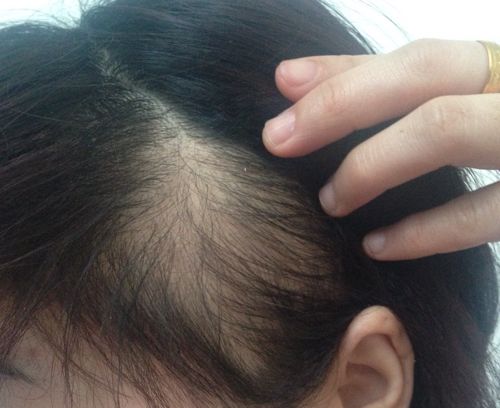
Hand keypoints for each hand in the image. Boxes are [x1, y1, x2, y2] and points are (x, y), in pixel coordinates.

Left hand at [262, 38, 499, 260]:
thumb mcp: (470, 105)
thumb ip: (400, 96)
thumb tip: (298, 83)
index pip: (414, 55)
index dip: (343, 69)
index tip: (283, 81)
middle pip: (423, 77)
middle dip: (339, 104)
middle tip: (278, 137)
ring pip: (445, 129)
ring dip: (371, 163)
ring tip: (329, 199)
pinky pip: (484, 212)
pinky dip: (424, 230)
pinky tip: (377, 245)